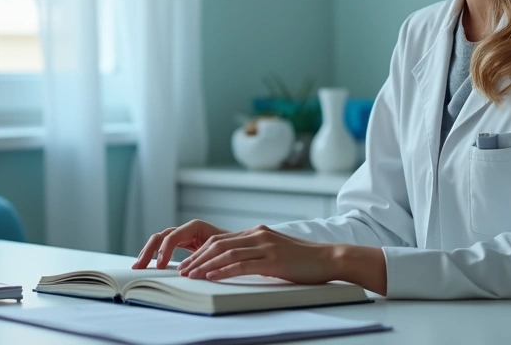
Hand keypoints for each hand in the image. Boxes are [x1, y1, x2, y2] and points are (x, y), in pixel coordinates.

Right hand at [132, 219, 227, 269]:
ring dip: (148, 253)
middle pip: (161, 236)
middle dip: (149, 251)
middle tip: (140, 267)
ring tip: (138, 267)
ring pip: (159, 241)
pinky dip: (155, 255)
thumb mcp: (223, 249)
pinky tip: (149, 265)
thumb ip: (208, 255)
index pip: (173, 235)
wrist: (242, 247)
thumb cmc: (235, 247)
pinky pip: (164, 247)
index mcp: (196, 227)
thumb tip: (190, 268)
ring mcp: (183, 236)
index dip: (165, 250)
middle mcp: (187, 230)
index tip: (161, 266)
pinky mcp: (182, 245)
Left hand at [176, 225, 342, 284]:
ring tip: (191, 275)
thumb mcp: (275, 251)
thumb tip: (238, 263)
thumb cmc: (303, 260)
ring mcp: (266, 246)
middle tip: (182, 270)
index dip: (201, 252)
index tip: (187, 263)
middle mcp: (258, 235)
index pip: (221, 240)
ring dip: (205, 265)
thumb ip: (257, 253)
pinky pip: (242, 265)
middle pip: (219, 244)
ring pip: (227, 254)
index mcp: (257, 232)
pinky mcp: (273, 260)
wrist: (328, 258)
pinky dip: (224, 271)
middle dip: (198, 258)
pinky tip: (212, 277)